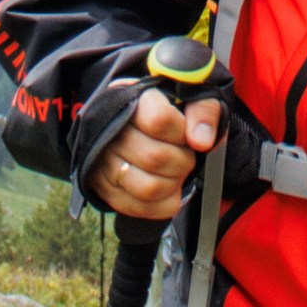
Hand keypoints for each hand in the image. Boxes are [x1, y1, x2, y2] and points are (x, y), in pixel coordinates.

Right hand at [90, 88, 226, 221]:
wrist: (131, 125)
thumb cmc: (164, 112)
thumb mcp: (189, 98)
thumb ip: (203, 111)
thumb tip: (202, 141)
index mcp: (131, 101)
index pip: (159, 120)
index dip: (181, 132)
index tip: (185, 133)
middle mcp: (110, 133)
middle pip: (155, 158)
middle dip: (182, 161)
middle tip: (185, 154)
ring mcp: (103, 164)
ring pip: (148, 187)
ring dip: (173, 183)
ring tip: (176, 172)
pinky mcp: (105, 190)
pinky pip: (142, 208)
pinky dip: (164, 203)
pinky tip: (168, 187)